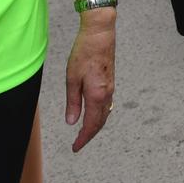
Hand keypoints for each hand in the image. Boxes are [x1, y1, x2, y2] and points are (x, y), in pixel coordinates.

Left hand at [64, 12, 115, 151]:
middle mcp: (107, 94)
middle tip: (78, 143)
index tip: (75, 147)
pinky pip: (107, 105)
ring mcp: (111, 88)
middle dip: (89, 135)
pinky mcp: (110, 82)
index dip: (83, 138)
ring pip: (105, 114)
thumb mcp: (72, 78)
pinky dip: (100, 115)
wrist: (100, 34)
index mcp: (97, 95)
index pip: (91, 124)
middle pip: (100, 122)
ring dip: (95, 125)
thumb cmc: (84, 53)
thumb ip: (73, 102)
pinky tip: (94, 113)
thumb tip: (72, 122)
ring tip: (84, 132)